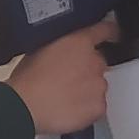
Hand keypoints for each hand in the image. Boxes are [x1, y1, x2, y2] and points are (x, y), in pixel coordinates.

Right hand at [9, 21, 111, 136]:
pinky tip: (70, 108)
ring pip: (98, 85)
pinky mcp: (99, 107)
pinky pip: (97, 106)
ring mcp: (98, 85)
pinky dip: (87, 108)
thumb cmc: (28, 79)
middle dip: (87, 69)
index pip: (105, 30)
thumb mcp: (41, 48)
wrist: (25, 106)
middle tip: (68, 79)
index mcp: (80, 42)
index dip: (110, 32)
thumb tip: (64, 48)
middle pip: (99, 63)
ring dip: (87, 89)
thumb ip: (60, 44)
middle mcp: (95, 62)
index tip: (113, 34)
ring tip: (65, 97)